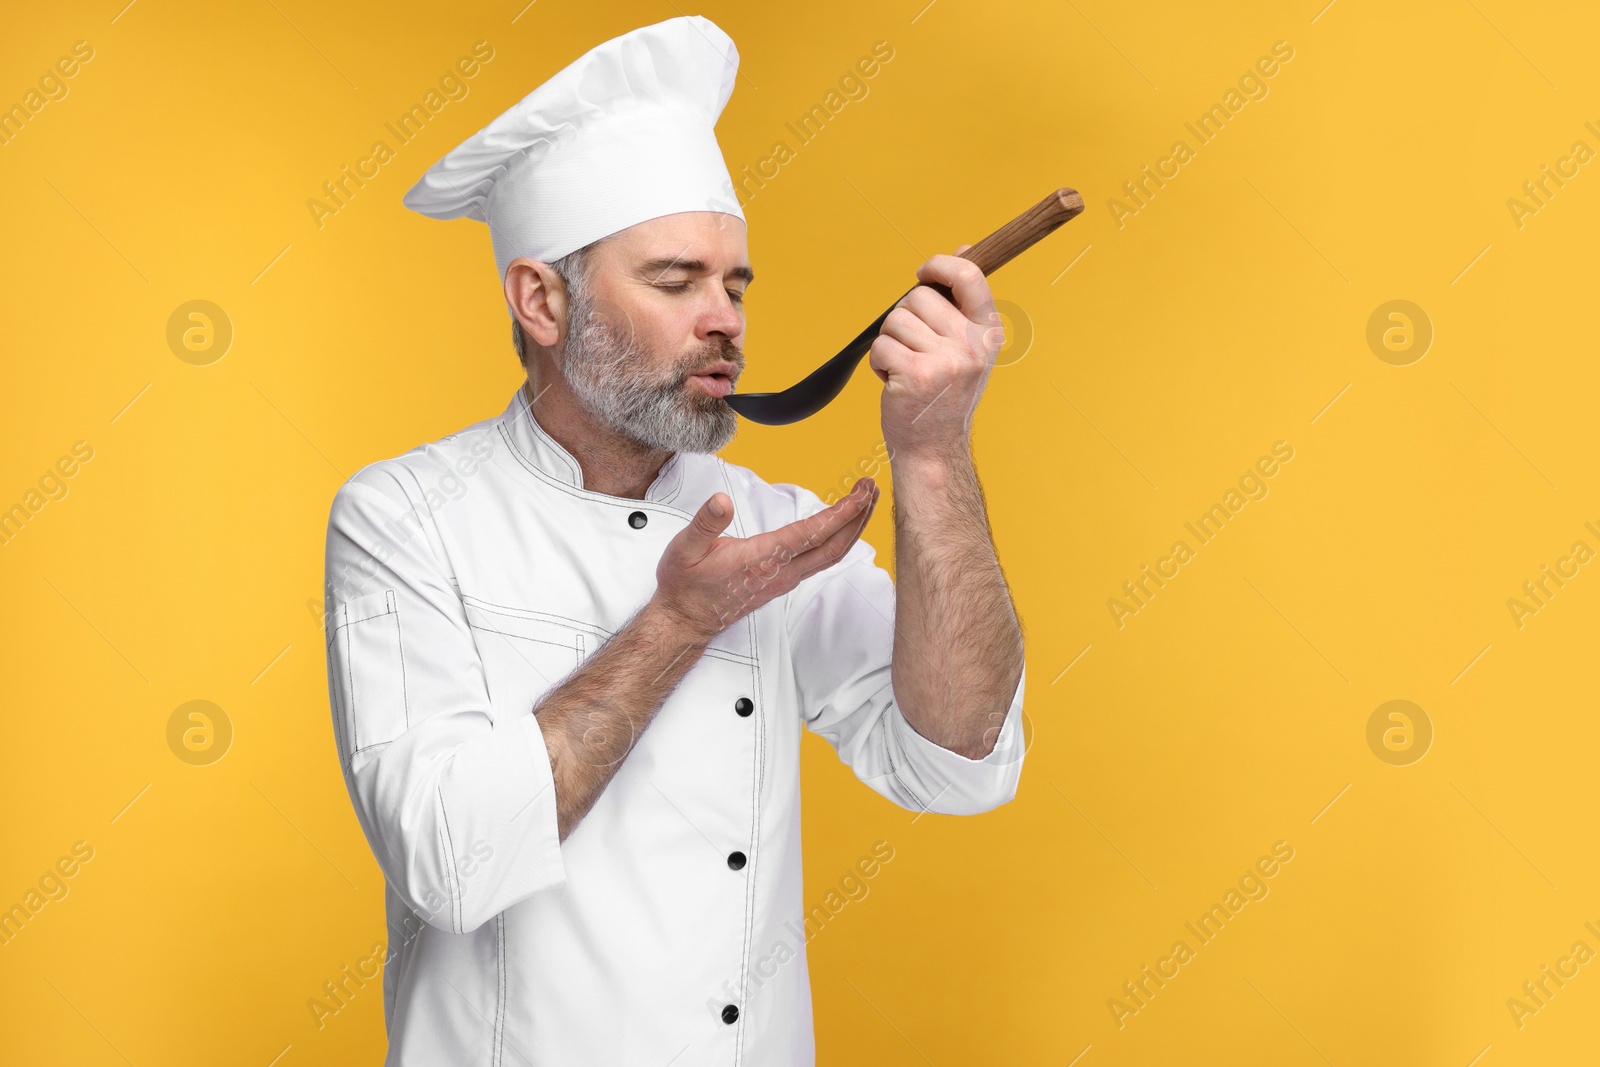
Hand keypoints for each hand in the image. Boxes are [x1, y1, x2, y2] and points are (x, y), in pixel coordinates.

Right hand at [652, 478, 880, 643]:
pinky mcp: (784, 580)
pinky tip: (841, 525)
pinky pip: (821, 559)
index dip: (840, 514)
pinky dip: (839, 539)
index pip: (811, 534)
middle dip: (858, 517)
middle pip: (834, 546)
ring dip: (852, 527)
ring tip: (864, 500)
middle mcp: (781, 571)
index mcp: (762, 558)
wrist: (686, 619)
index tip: (861, 495)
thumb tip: (722, 501)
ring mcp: (786, 578)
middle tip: (871, 488)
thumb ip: (705, 524)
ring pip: (831, 554)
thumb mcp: (685, 549)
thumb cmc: (686, 584)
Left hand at [869, 243, 1003, 461]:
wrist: (933, 448)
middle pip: (918, 297)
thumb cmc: (944, 395)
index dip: (940, 265)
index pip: (970, 275)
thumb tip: (963, 248)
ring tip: (905, 369)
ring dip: (890, 343)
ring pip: (895, 321)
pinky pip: (881, 346)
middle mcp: (972, 346)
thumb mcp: (966, 347)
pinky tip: (895, 383)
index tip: (923, 272)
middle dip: (904, 318)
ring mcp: (946, 361)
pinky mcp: (916, 375)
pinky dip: (878, 364)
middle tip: (914, 349)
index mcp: (988, 333)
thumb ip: (962, 302)